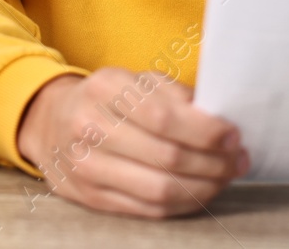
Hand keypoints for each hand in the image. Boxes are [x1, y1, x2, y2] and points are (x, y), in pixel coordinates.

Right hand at [16, 69, 248, 217]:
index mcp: (105, 88)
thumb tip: (218, 122)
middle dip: (213, 163)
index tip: (233, 135)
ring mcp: (86, 167)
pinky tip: (200, 192)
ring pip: (159, 189)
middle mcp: (90, 127)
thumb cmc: (107, 99)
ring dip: (204, 188)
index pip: (164, 117)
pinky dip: (182, 205)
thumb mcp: (135, 80)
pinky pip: (148, 209)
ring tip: (224, 178)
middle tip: (238, 160)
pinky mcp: (89, 197)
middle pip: (166, 157)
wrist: (50, 121)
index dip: (205, 131)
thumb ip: (173, 95)